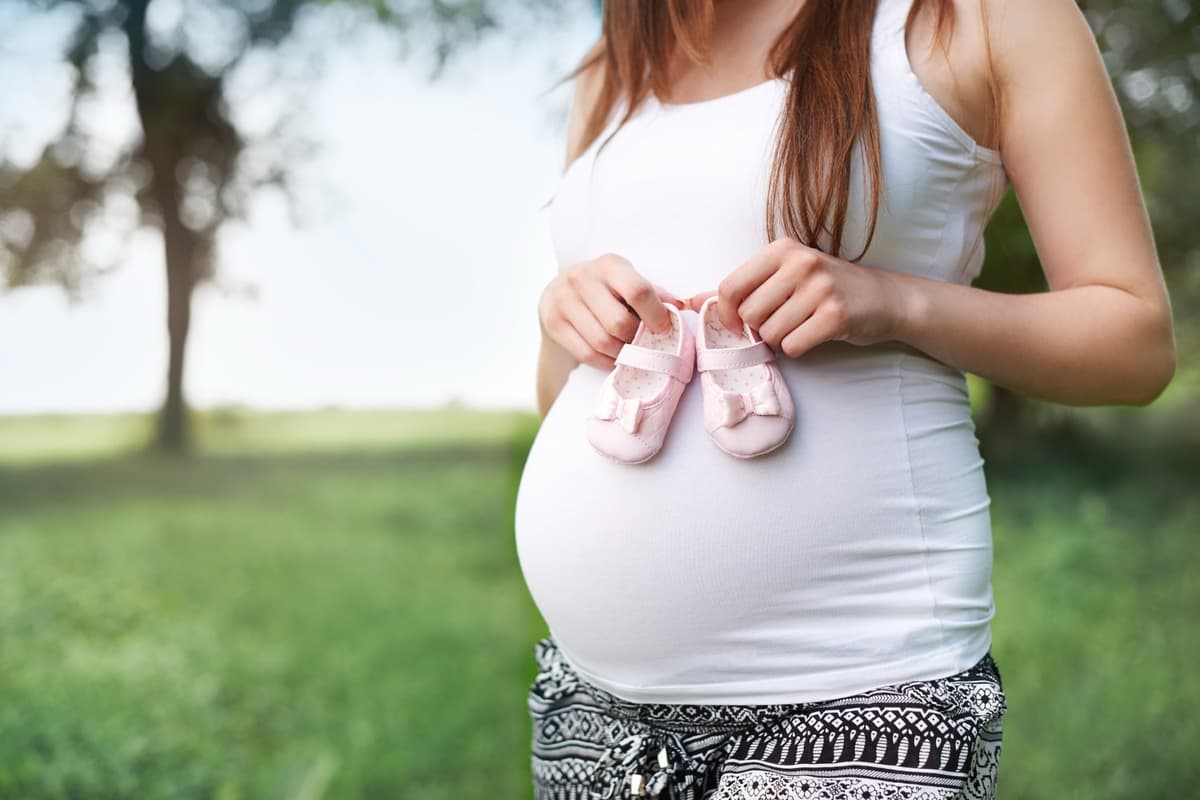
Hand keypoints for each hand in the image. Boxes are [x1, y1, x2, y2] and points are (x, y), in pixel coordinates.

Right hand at [539, 253, 686, 370]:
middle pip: (619, 323)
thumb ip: (653, 293)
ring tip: (629, 351)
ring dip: (622, 354)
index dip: (655, 315)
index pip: (638, 291)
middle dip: (636, 340)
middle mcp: (583, 278)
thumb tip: (680, 306)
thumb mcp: (627, 281)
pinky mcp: (553, 322)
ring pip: (602, 342)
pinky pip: (586, 353)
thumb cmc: (604, 288)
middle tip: (643, 344)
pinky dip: (605, 361)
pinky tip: (613, 357)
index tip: (663, 328)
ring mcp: (564, 300)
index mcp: (609, 265)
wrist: (559, 291)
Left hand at [692, 238, 904, 357]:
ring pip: (771, 333)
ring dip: (781, 340)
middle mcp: (800, 263)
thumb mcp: (785, 276)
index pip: (730, 288)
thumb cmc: (827, 288)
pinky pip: (794, 345)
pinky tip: (816, 334)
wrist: (885, 299)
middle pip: (748, 315)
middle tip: (784, 321)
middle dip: (760, 328)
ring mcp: (820, 287)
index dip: (726, 314)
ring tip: (802, 325)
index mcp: (781, 249)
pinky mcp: (836, 314)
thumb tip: (691, 301)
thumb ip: (741, 287)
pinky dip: (800, 348)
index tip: (738, 324)